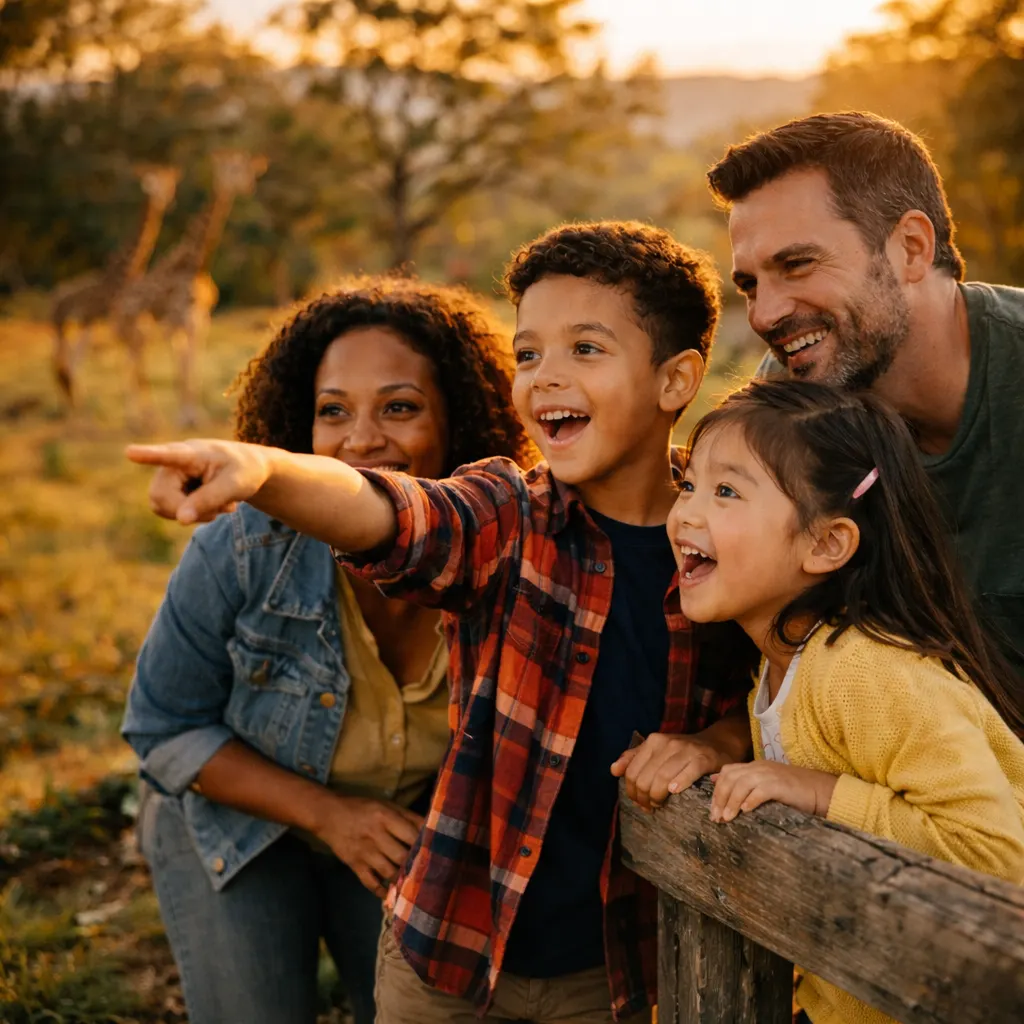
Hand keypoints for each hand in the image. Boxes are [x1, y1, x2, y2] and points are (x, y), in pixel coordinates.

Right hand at [125, 439, 272, 523]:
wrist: (248, 469)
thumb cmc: (244, 471)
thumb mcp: (236, 486)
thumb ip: (209, 499)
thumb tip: (181, 519)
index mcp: (192, 453)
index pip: (169, 455)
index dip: (148, 455)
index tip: (130, 452)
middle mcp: (173, 463)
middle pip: (160, 496)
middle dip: (187, 511)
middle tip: (218, 511)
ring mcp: (169, 476)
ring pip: (163, 507)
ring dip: (192, 514)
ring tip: (218, 506)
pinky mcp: (170, 489)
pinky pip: (171, 512)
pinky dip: (192, 515)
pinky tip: (210, 507)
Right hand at [314, 795, 424, 896]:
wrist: (328, 815)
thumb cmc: (362, 808)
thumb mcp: (386, 805)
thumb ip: (408, 816)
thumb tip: (431, 826)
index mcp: (385, 817)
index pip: (411, 834)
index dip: (425, 844)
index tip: (436, 852)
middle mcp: (375, 835)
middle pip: (401, 856)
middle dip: (415, 865)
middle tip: (428, 871)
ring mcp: (364, 852)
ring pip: (388, 872)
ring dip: (402, 879)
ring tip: (414, 884)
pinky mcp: (354, 865)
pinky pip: (370, 883)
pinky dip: (382, 891)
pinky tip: (391, 894)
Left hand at [611, 732, 737, 811]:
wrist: (717, 744)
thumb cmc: (683, 753)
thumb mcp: (657, 751)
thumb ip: (634, 758)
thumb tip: (613, 770)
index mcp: (653, 741)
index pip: (632, 772)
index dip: (632, 792)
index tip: (640, 802)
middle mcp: (667, 743)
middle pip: (645, 779)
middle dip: (644, 798)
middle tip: (651, 807)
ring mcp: (686, 750)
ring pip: (662, 779)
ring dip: (658, 797)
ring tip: (661, 805)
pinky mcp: (703, 758)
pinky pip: (687, 773)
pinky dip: (679, 785)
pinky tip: (674, 792)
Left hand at [710, 761, 837, 822]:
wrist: (822, 790)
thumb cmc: (794, 792)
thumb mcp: (766, 784)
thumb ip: (744, 783)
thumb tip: (715, 781)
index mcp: (755, 767)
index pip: (727, 772)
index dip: (716, 791)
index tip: (712, 810)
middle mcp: (759, 767)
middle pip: (730, 778)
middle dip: (719, 798)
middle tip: (716, 818)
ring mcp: (769, 774)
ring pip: (741, 784)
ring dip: (731, 802)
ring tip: (727, 818)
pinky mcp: (780, 784)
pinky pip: (760, 790)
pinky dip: (750, 800)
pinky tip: (745, 811)